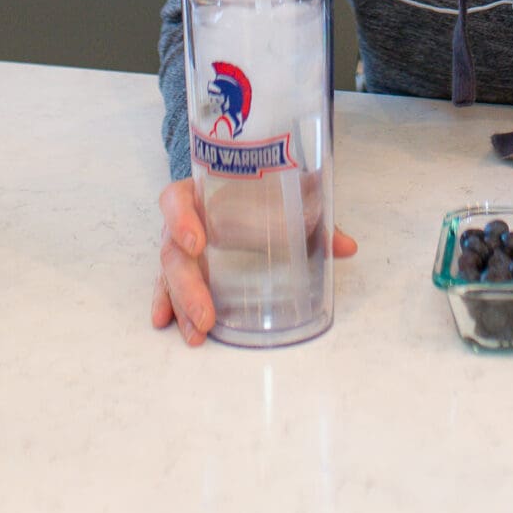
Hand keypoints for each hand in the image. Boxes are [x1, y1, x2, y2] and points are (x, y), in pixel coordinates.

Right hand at [150, 176, 357, 346]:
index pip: (177, 200)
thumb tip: (346, 246)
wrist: (240, 179)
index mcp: (199, 191)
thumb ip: (313, 217)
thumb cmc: (258, 189)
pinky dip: (167, 304)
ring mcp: (179, 245)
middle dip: (187, 286)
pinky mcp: (182, 266)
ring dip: (181, 306)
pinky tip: (166, 323)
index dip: (181, 220)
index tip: (198, 243)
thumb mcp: (283, 195)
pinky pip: (166, 286)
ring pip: (169, 275)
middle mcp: (182, 219)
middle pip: (172, 250)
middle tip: (206, 315)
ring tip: (197, 333)